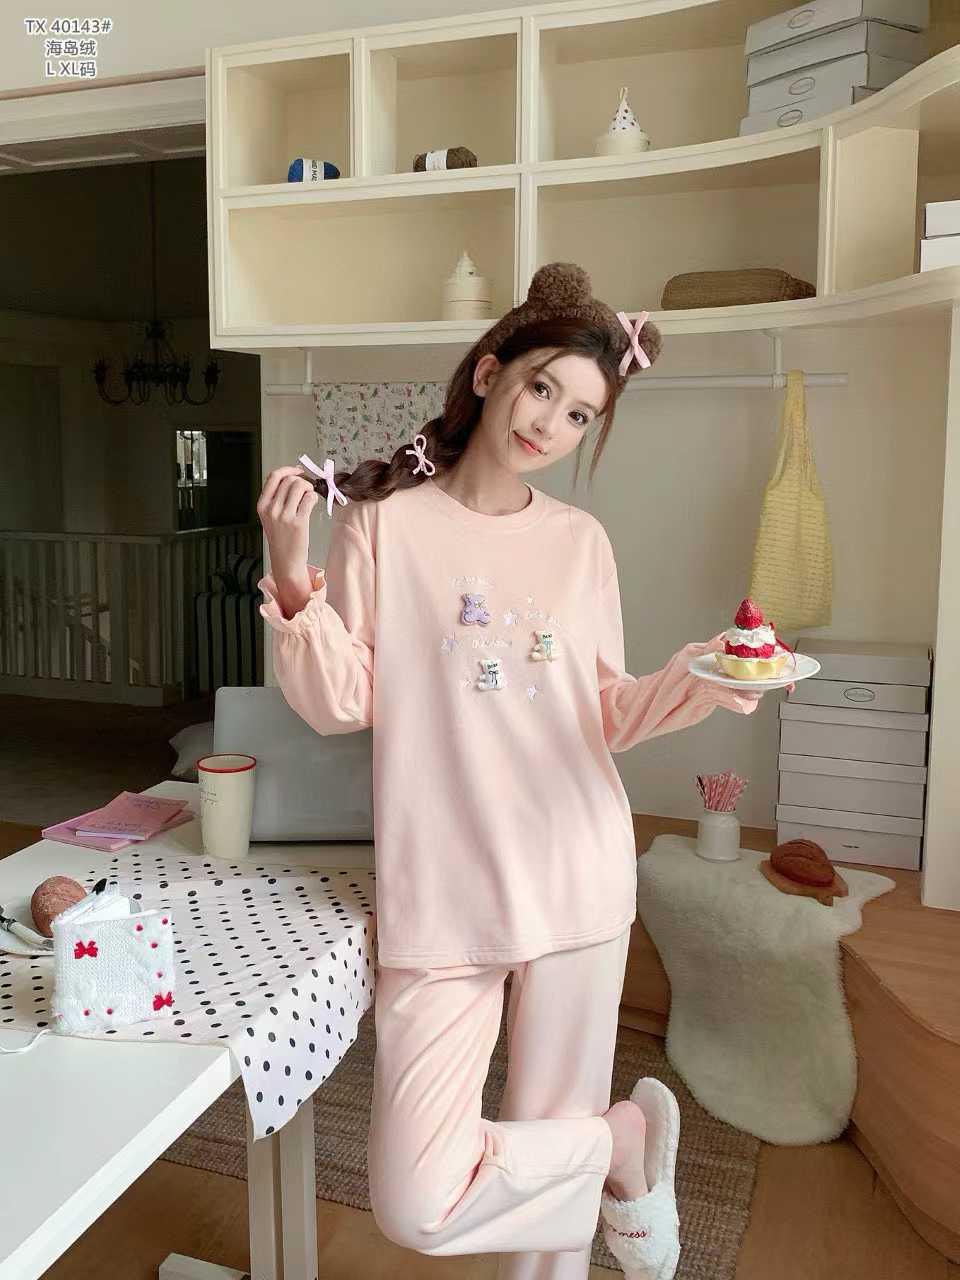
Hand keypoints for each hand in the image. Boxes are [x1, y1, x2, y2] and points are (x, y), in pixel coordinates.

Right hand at [256, 465, 318, 582]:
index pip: (274, 477)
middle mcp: (271, 509)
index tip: (298, 471)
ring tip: (309, 497)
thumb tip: (293, 477)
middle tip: (307, 488)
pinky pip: (309, 498)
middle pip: (289, 480)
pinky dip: (313, 498)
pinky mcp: (298, 522)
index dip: (288, 470)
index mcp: (262, 505)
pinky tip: (312, 504)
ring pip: (300, 486)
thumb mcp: (270, 517)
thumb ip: (277, 498)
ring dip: (309, 488)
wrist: (285, 561)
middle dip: (302, 480)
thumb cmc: (281, 539)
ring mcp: (284, 516)